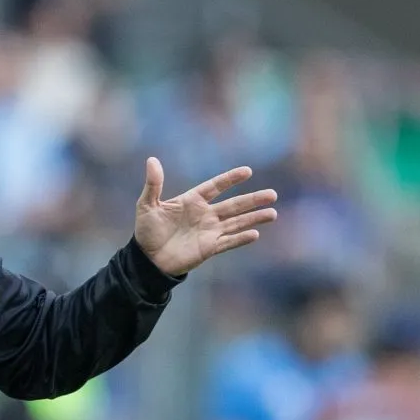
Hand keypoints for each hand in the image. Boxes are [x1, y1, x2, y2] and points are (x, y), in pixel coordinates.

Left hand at [134, 158, 277, 276]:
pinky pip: (228, 242)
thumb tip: (152, 160)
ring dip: (254, 218)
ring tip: (272, 213)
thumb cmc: (146, 231)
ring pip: (236, 222)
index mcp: (191, 201)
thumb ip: (153, 184)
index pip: (215, 187)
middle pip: (233, 205)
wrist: (147, 259)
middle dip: (252, 200)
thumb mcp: (147, 205)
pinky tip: (255, 233)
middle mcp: (204, 215)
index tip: (247, 171)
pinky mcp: (209, 248)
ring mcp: (209, 232)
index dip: (230, 179)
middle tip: (272, 194)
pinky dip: (241, 238)